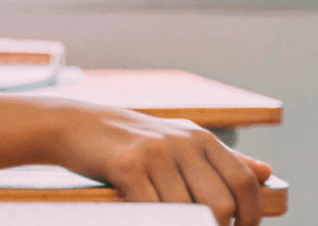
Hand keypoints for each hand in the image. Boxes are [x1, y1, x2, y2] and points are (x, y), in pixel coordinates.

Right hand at [58, 105, 272, 225]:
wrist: (73, 124)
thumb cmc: (129, 140)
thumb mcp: (179, 140)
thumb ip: (222, 158)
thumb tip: (265, 173)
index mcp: (200, 137)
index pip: (243, 181)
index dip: (250, 214)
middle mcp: (181, 142)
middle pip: (220, 202)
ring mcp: (154, 153)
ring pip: (187, 210)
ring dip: (182, 224)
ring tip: (170, 221)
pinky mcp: (127, 165)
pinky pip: (153, 209)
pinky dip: (154, 221)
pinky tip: (146, 219)